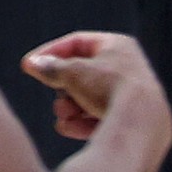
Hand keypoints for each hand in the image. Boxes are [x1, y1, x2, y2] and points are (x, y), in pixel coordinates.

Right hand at [21, 32, 164, 142]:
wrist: (142, 123)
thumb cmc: (108, 88)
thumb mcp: (72, 73)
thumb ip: (50, 68)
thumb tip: (33, 64)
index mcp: (119, 46)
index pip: (78, 43)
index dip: (51, 53)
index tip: (29, 65)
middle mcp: (132, 69)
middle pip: (86, 75)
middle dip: (64, 88)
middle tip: (55, 98)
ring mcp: (138, 98)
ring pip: (94, 99)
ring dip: (72, 107)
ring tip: (63, 116)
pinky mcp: (139, 124)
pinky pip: (106, 120)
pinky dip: (85, 124)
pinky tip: (69, 128)